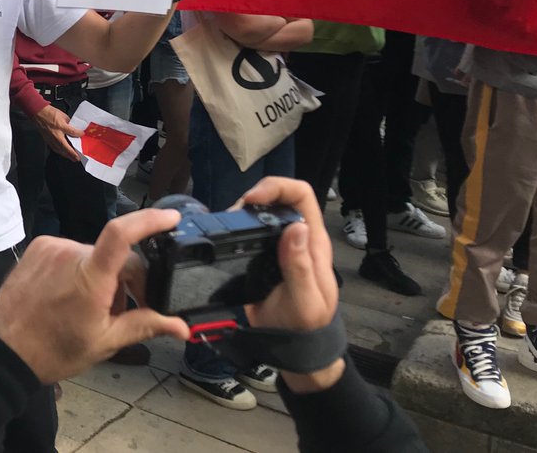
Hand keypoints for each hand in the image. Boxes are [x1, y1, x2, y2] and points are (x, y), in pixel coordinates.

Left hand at [0, 208, 190, 383]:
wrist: (3, 349)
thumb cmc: (52, 350)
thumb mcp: (104, 342)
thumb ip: (145, 326)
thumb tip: (182, 327)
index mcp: (90, 277)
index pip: (122, 234)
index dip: (149, 220)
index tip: (171, 217)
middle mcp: (70, 253)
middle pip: (117, 255)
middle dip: (128, 280)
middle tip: (125, 312)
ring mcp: (53, 247)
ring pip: (95, 255)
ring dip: (103, 277)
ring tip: (92, 309)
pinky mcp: (40, 246)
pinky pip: (73, 252)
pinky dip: (81, 270)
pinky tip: (72, 296)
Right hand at [32, 104, 84, 160]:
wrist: (38, 113)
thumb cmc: (49, 113)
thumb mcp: (63, 115)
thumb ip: (69, 123)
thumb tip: (74, 127)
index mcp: (60, 126)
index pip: (72, 132)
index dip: (78, 134)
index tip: (82, 135)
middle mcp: (56, 134)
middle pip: (65, 146)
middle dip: (72, 153)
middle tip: (77, 158)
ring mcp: (51, 138)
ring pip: (59, 149)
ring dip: (66, 155)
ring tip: (72, 158)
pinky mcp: (47, 140)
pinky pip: (54, 148)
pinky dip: (59, 152)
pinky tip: (62, 153)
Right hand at [237, 177, 343, 391]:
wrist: (292, 349)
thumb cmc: (304, 326)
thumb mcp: (304, 300)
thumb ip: (300, 266)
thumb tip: (296, 227)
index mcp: (312, 242)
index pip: (301, 195)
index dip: (277, 187)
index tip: (252, 200)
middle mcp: (296, 238)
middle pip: (278, 197)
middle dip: (254, 197)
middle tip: (233, 216)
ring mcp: (279, 246)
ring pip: (262, 212)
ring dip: (242, 212)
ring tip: (226, 227)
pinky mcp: (262, 256)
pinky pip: (250, 231)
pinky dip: (236, 228)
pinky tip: (224, 239)